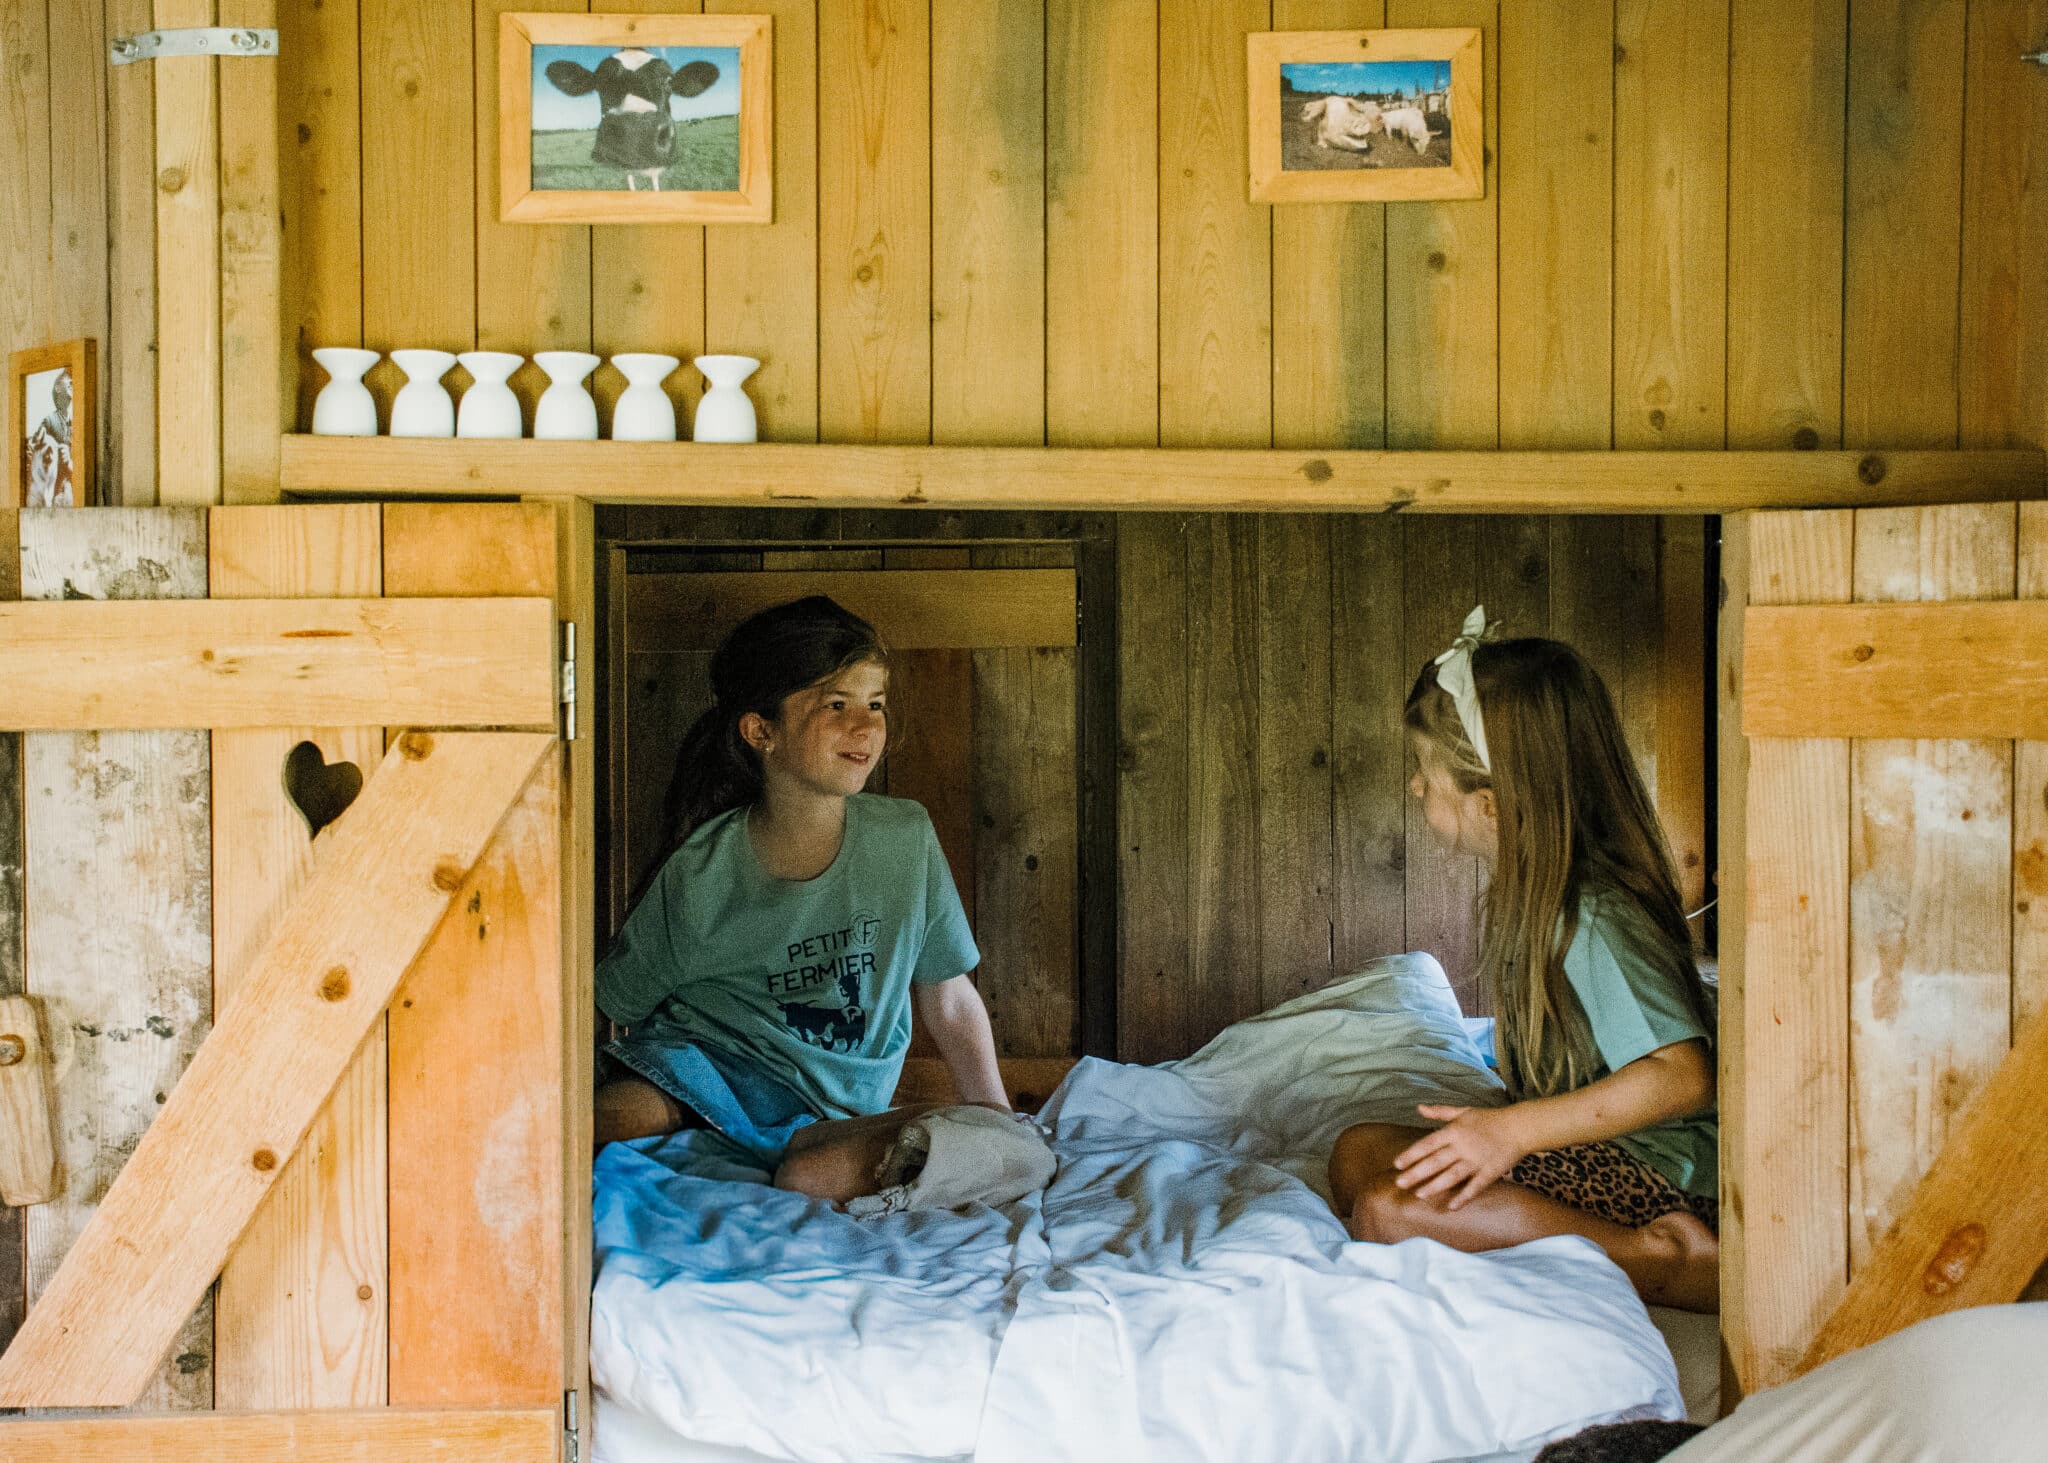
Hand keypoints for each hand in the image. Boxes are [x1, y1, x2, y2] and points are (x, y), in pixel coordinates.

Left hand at [1392, 1104, 1529, 1209]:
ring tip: (1419, 1195)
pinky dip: (1464, 1197)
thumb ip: (1440, 1112)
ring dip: (1435, 1186)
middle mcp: (1463, 1146)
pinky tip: (1451, 1207)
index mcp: (1454, 1131)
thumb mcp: (1463, 1111)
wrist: (1519, 1127)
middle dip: (1417, 1173)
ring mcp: (1477, 1160)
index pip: (1428, 1143)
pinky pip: (1475, 1187)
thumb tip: (1419, 1108)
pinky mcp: (1490, 1172)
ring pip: (1452, 1175)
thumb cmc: (1489, 1118)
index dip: (1412, 1154)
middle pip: (1436, 1162)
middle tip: (1400, 1183)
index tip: (1397, 1164)